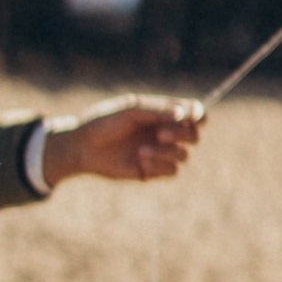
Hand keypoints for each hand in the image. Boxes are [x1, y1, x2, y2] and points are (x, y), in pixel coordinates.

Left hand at [43, 95, 204, 186]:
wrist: (83, 147)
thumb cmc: (105, 122)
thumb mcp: (131, 110)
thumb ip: (158, 110)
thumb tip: (185, 114)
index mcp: (163, 114)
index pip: (194, 113)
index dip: (198, 114)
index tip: (190, 116)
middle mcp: (165, 133)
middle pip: (194, 135)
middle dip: (182, 134)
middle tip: (161, 133)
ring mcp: (160, 153)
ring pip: (185, 155)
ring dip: (167, 151)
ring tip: (142, 149)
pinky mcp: (153, 171)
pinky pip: (173, 171)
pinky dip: (160, 164)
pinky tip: (141, 159)